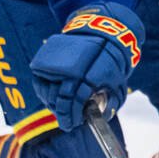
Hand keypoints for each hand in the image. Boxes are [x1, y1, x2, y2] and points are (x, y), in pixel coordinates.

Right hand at [30, 3, 142, 127]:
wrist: (100, 32)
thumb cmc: (110, 61)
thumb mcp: (117, 83)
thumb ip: (111, 103)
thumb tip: (101, 118)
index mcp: (89, 77)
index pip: (75, 103)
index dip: (72, 117)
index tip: (72, 125)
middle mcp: (70, 70)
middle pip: (60, 101)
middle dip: (62, 116)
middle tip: (66, 123)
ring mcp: (57, 65)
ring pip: (48, 94)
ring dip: (53, 105)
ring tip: (61, 109)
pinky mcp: (46, 61)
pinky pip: (41, 84)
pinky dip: (45, 94)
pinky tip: (53, 97)